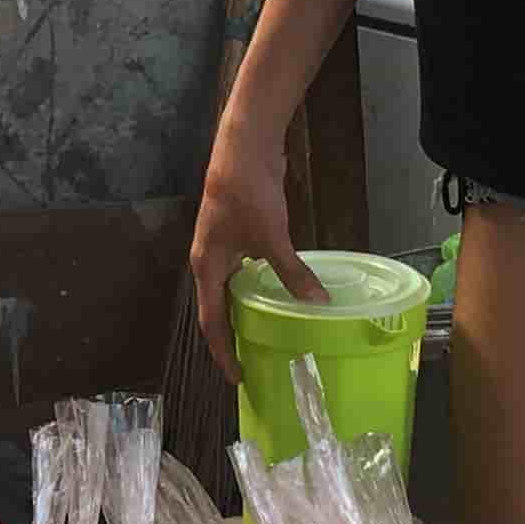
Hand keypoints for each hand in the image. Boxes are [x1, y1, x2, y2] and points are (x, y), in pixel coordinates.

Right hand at [190, 116, 312, 366]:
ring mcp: (223, 246)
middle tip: (254, 362)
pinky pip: (245, 271)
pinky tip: (279, 293)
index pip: (211, 322)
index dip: (223, 352)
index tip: (237, 378)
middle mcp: (209, 261)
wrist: (243, 146)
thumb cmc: (246, 192)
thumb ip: (291, 272)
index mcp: (206, 267)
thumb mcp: (271, 237)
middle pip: (218, 308)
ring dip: (246, 312)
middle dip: (234, 337)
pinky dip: (259, 287)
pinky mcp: (238, 232)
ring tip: (266, 334)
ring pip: (232, 289)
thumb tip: (318, 304)